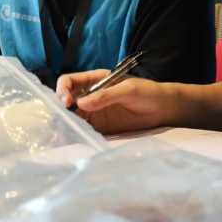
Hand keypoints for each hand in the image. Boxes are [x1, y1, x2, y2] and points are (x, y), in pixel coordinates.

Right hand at [56, 69, 175, 134]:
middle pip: (67, 101)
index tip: (66, 103)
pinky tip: (70, 141)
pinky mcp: (100, 127)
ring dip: (65, 125)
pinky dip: (76, 135)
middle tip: (59, 123)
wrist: (162, 108)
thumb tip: (81, 103)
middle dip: (60, 111)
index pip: (70, 82)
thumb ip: (105, 96)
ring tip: (60, 137)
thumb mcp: (127, 90)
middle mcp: (90, 96)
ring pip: (73, 118)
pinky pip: (84, 130)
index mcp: (94, 80)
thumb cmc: (147, 92)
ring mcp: (94, 112)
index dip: (63, 90)